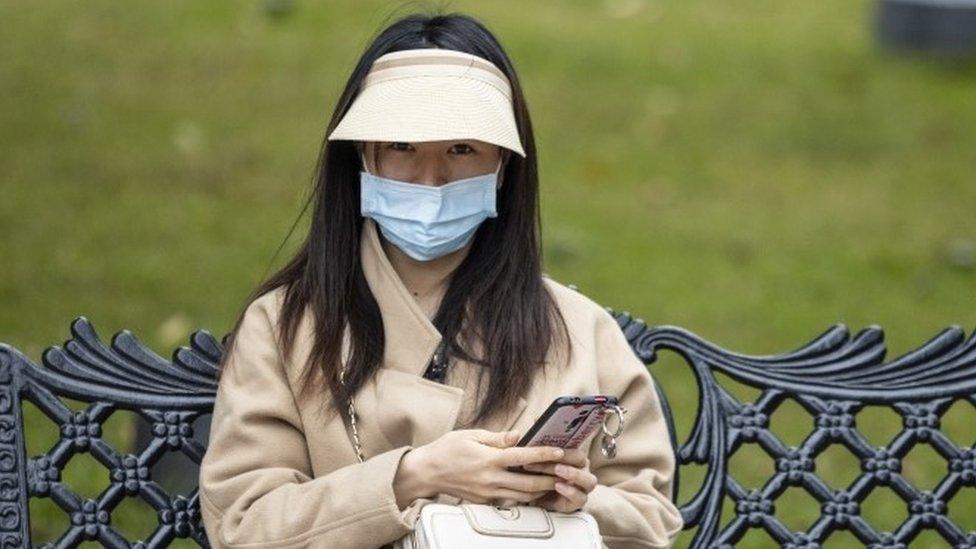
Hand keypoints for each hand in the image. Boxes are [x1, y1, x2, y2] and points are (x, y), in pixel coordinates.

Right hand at [395, 429, 563, 506]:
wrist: (427, 472)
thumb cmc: (447, 449)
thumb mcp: (471, 435)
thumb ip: (497, 438)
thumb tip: (519, 435)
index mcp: (488, 460)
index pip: (523, 457)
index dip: (543, 454)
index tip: (559, 451)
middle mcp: (491, 479)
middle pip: (528, 484)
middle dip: (550, 479)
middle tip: (566, 472)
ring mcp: (488, 493)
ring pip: (522, 496)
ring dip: (541, 490)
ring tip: (555, 481)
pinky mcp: (485, 501)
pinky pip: (510, 499)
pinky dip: (525, 495)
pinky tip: (534, 487)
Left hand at [521, 447, 597, 512]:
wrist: (534, 498)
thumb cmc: (536, 473)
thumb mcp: (533, 457)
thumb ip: (534, 441)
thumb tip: (531, 422)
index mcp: (572, 456)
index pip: (574, 447)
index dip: (564, 447)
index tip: (549, 447)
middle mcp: (581, 470)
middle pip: (582, 461)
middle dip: (566, 458)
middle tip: (552, 457)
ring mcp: (582, 486)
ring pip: (588, 480)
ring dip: (574, 474)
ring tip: (558, 470)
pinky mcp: (577, 501)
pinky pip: (581, 498)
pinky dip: (571, 492)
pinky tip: (558, 486)